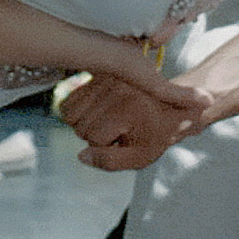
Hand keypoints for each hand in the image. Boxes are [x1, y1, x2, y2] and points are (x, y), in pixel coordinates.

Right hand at [59, 59, 211, 168]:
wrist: (168, 106)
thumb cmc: (155, 135)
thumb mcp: (139, 157)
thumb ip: (110, 162)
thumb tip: (80, 156)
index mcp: (129, 110)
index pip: (94, 140)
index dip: (106, 147)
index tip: (123, 141)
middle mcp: (115, 91)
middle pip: (81, 127)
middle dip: (94, 136)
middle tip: (116, 133)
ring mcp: (104, 81)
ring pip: (72, 115)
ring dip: (85, 124)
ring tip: (107, 123)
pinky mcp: (96, 77)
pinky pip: (69, 103)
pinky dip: (77, 113)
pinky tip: (95, 115)